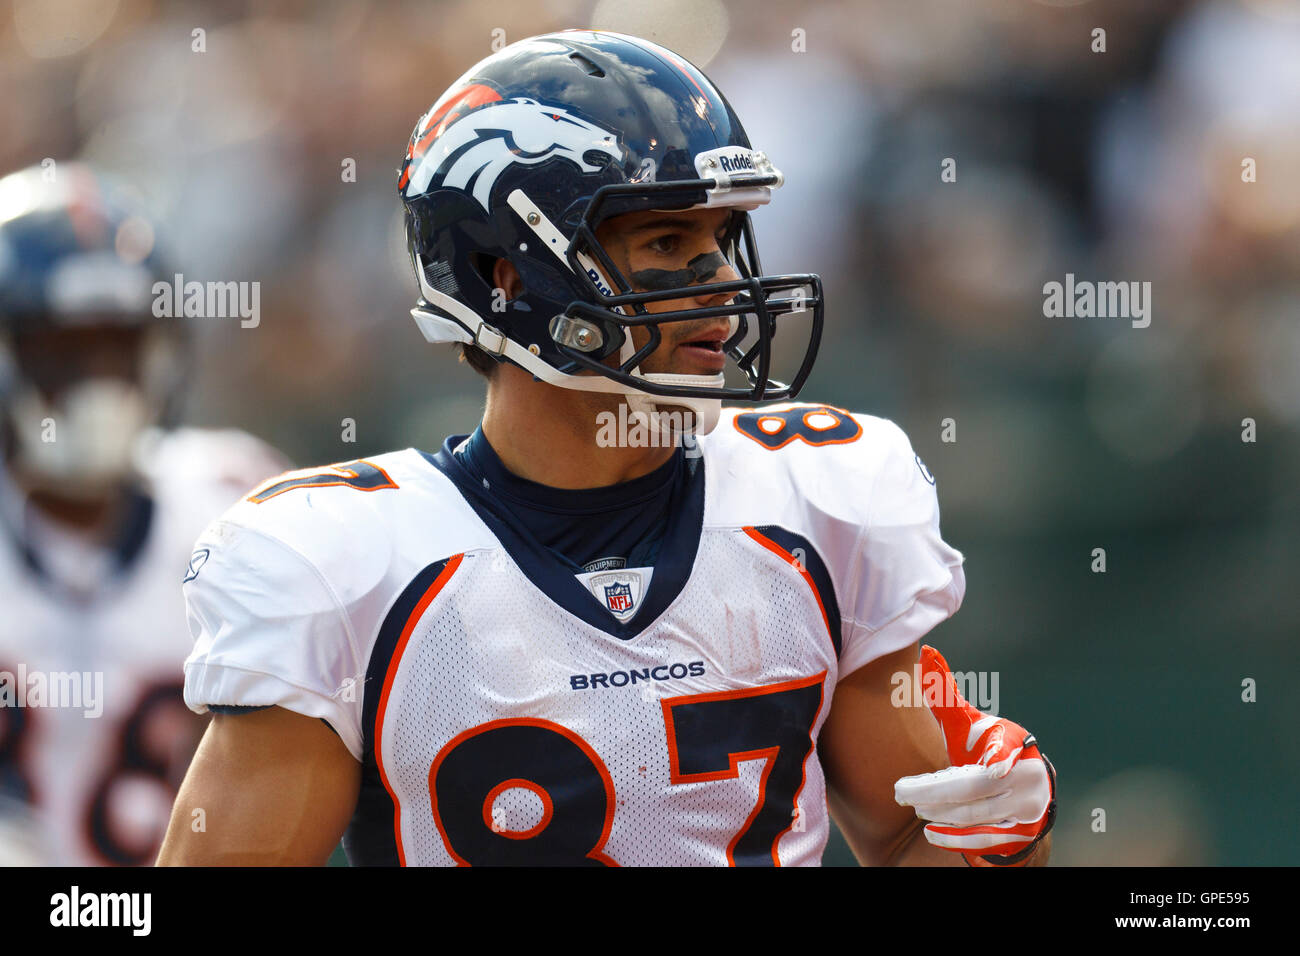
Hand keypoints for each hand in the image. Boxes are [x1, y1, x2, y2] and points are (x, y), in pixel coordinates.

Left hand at [893, 645, 1055, 865]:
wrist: (1024, 795)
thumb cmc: (985, 751)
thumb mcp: (969, 724)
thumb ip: (946, 696)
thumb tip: (925, 651)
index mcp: (1013, 744)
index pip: (1000, 752)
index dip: (995, 759)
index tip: (989, 769)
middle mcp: (1027, 777)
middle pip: (975, 788)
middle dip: (934, 791)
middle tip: (900, 792)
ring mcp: (1027, 810)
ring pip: (979, 816)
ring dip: (943, 814)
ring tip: (915, 808)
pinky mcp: (1023, 838)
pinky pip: (987, 841)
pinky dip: (959, 839)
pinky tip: (932, 834)